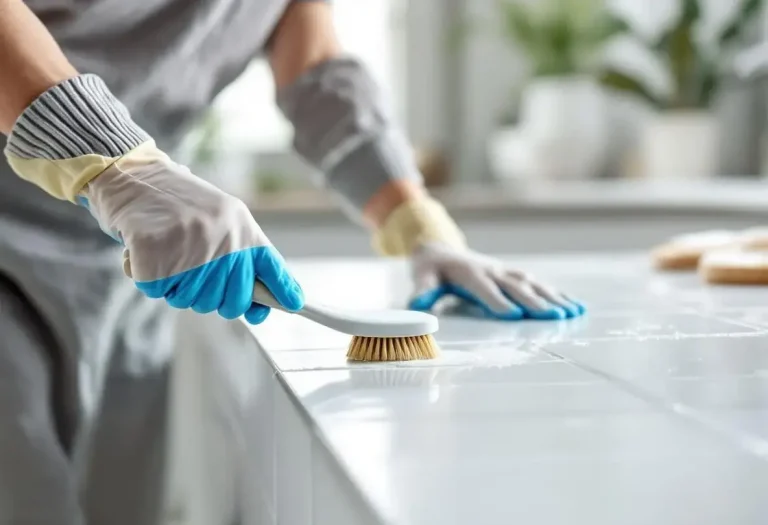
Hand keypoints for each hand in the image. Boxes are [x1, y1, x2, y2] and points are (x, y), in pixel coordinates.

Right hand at [80, 145, 303, 324]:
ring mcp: (190, 244)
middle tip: (189, 268)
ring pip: (188, 299)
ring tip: (166, 249)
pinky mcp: (155, 251)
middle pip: (228, 301)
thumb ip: (238, 252)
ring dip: (173, 284)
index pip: (270, 265)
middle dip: (208, 296)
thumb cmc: (173, 201)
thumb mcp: (218, 216)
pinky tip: (145, 249)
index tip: (296, 303)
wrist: (130, 173)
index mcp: (240, 225)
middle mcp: (222, 235)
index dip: (283, 289)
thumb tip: (257, 304)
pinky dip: (145, 275)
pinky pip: (155, 289)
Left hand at [408, 242, 584, 319]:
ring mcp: (505, 272)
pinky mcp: (513, 275)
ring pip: (532, 285)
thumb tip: (417, 306)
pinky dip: (557, 295)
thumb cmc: (430, 268)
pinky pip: (537, 284)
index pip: (485, 288)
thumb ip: (421, 290)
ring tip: (573, 313)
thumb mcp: (421, 276)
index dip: (498, 301)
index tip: (514, 314)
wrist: (439, 248)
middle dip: (536, 303)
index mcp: (469, 273)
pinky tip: (574, 306)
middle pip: (516, 287)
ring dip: (552, 299)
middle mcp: (492, 271)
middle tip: (555, 318)